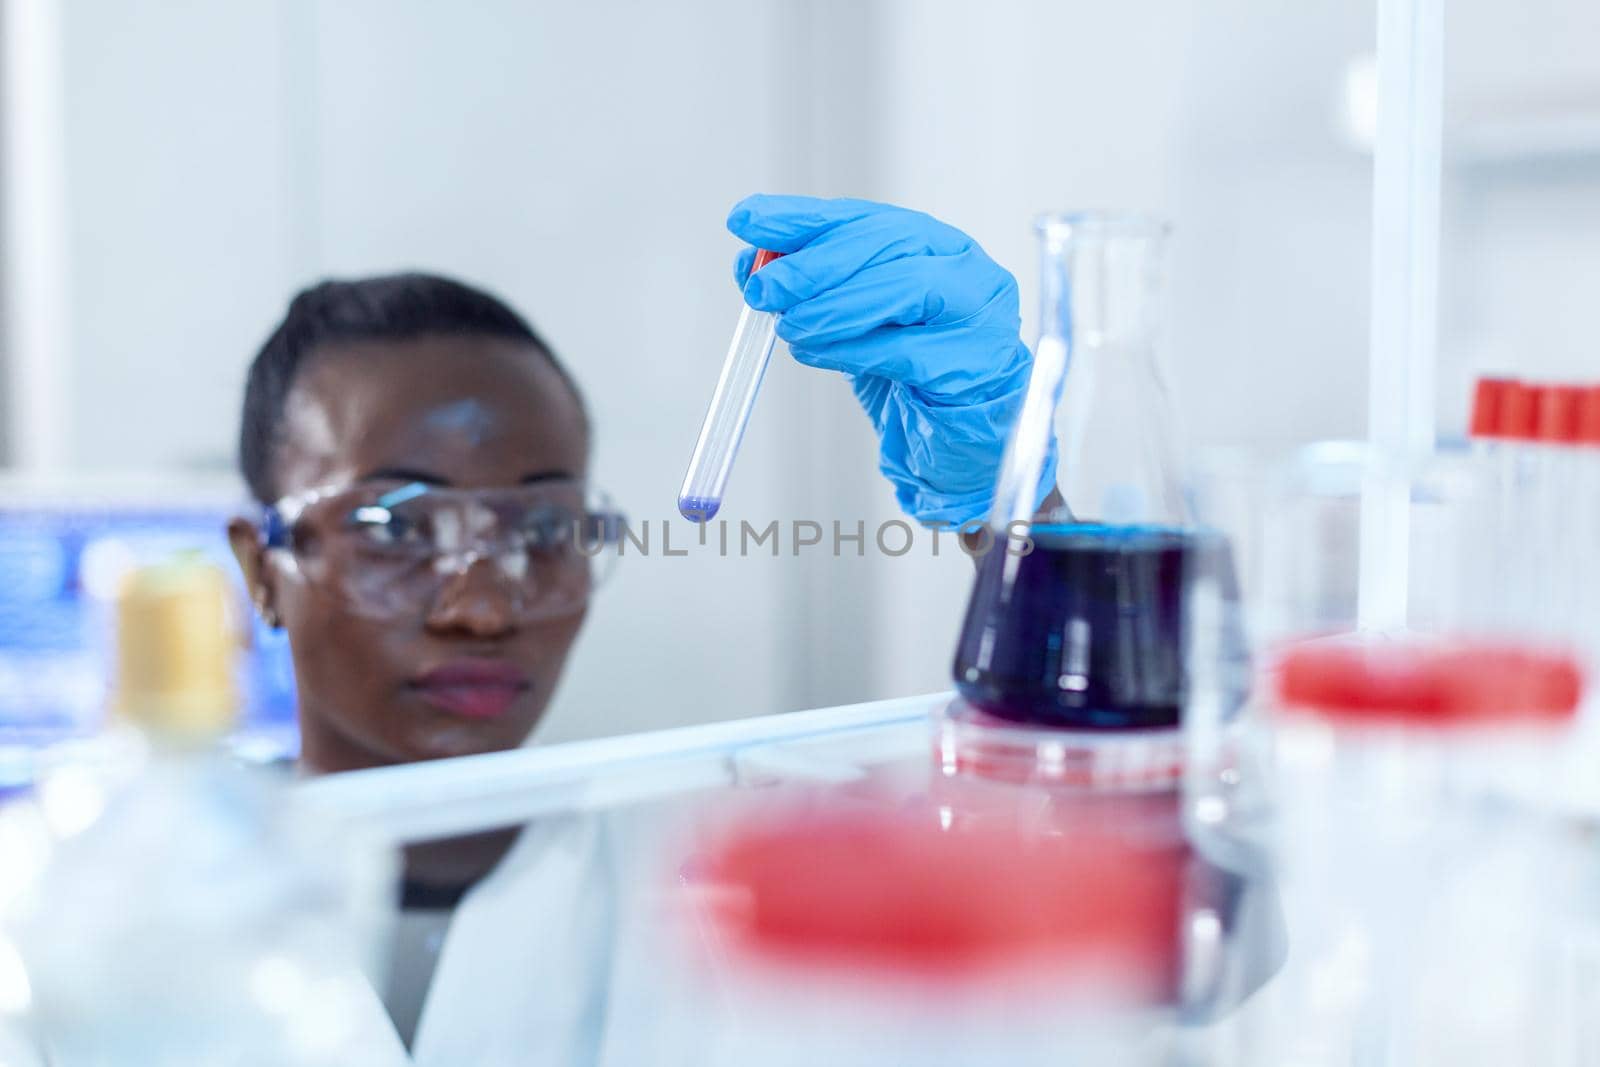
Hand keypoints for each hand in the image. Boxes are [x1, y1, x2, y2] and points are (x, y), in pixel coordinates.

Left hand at [727, 193, 1057, 526]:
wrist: (964, 423)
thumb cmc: (913, 362)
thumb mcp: (857, 316)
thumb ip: (813, 287)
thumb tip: (750, 266)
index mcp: (930, 241)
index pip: (860, 216)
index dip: (800, 216)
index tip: (746, 219)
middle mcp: (959, 264)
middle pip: (885, 243)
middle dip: (814, 264)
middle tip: (763, 290)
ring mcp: (975, 310)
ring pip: (903, 288)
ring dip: (833, 307)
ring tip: (788, 327)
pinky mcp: (973, 360)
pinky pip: (905, 350)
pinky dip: (850, 351)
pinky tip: (814, 354)